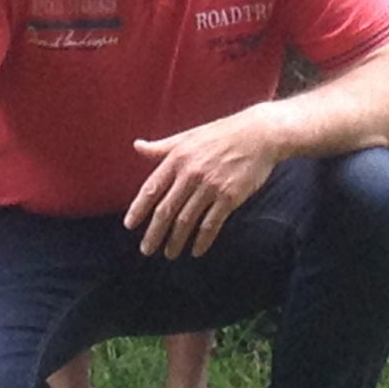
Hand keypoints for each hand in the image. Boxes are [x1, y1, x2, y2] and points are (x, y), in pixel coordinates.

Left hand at [125, 112, 277, 258]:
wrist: (259, 134)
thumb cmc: (222, 133)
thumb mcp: (189, 135)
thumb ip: (162, 146)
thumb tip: (137, 146)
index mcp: (178, 157)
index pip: (152, 188)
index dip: (139, 208)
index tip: (129, 225)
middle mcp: (191, 173)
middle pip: (166, 210)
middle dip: (154, 233)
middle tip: (146, 249)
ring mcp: (210, 186)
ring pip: (186, 221)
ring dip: (176, 241)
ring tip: (170, 254)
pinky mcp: (229, 197)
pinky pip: (211, 224)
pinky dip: (202, 240)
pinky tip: (196, 250)